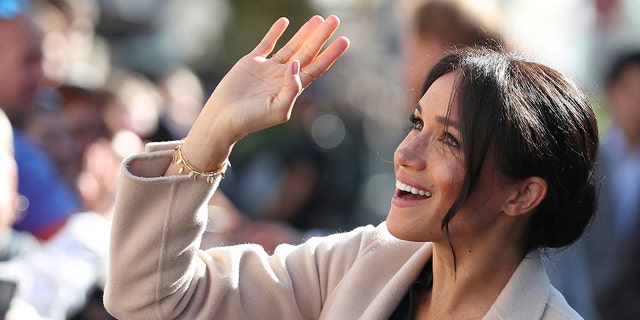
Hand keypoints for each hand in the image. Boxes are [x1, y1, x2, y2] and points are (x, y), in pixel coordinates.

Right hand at [180, 16, 349, 170]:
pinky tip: (284, 22)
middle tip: (335, 20)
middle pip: (308, 52)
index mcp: (292, 89)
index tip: (344, 40)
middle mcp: (283, 77)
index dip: (331, 54)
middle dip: (321, 37)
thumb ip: (292, 88)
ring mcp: (268, 68)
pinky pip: (267, 43)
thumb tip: (297, 64)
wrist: (223, 119)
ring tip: (318, 19)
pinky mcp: (251, 62)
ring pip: (291, 46)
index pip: (317, 67)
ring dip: (304, 33)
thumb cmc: (251, 120)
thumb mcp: (278, 109)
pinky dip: (275, 33)